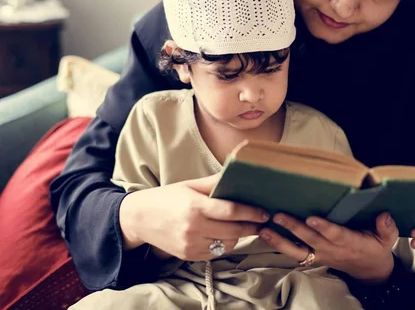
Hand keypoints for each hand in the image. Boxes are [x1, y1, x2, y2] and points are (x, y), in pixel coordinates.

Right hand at [119, 174, 268, 260]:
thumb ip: (214, 182)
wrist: (139, 218)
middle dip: (251, 226)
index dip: (251, 212)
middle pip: (233, 230)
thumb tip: (237, 171)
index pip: (231, 211)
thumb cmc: (167, 197)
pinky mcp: (188, 255)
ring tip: (242, 227)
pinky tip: (223, 235)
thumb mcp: (190, 185)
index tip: (265, 212)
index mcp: (195, 206)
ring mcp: (190, 243)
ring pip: (226, 244)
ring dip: (237, 237)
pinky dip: (222, 245)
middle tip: (262, 222)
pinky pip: (214, 253)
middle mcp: (193, 227)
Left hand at [259, 212, 397, 283]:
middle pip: (311, 240)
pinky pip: (295, 254)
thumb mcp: (387, 239)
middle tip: (278, 215)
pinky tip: (265, 236)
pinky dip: (279, 246)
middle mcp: (332, 249)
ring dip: (279, 241)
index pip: (336, 234)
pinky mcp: (314, 257)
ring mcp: (321, 255)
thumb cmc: (376, 248)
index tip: (312, 218)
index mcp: (351, 242)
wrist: (370, 271)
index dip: (324, 227)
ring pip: (297, 250)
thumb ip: (386, 227)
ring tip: (263, 230)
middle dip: (294, 228)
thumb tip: (384, 215)